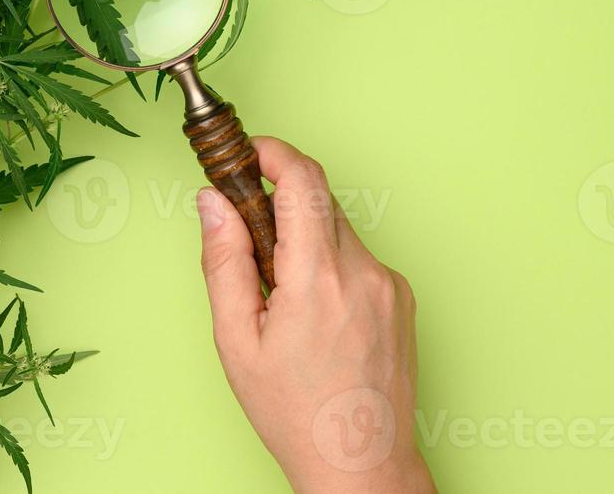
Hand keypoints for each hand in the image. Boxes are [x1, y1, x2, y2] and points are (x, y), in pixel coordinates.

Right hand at [197, 137, 435, 493]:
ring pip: (336, 227)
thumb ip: (223, 260)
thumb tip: (212, 202)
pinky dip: (327, 262)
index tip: (246, 152)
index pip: (302, 179)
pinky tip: (312, 311)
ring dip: (302, 236)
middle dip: (277, 201)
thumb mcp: (236, 339)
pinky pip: (356, 256)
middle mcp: (363, 272)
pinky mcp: (401, 298)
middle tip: (244, 232)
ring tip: (279, 292)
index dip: (272, 151)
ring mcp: (389, 284)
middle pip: (317, 199)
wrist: (361, 466)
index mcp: (318, 278)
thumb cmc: (293, 412)